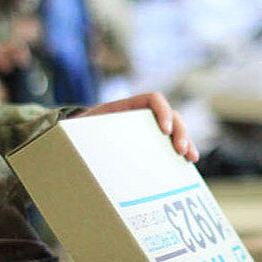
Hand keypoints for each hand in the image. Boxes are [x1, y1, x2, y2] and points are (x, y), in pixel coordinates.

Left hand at [80, 92, 197, 161]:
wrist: (75, 142)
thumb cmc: (77, 134)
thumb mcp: (79, 130)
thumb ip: (80, 132)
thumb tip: (69, 142)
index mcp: (126, 107)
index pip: (153, 99)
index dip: (163, 111)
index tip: (164, 130)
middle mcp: (141, 116)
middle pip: (170, 116)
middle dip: (180, 131)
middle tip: (180, 150)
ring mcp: (148, 130)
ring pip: (176, 130)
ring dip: (186, 141)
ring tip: (191, 158)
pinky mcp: (151, 144)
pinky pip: (171, 144)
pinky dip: (182, 151)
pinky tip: (188, 163)